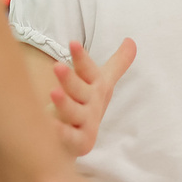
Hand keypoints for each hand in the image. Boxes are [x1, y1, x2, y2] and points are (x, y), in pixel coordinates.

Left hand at [48, 39, 136, 156]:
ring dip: (64, 103)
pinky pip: (69, 136)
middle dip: (70, 79)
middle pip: (81, 90)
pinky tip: (49, 124)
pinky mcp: (78, 141)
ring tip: (53, 92)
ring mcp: (85, 123)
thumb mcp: (101, 82)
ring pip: (74, 112)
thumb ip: (116, 63)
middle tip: (57, 66)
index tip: (73, 43)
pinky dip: (60, 132)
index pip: (88, 70)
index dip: (81, 58)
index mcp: (95, 87)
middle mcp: (91, 104)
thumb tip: (132, 40)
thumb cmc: (87, 104)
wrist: (80, 138)